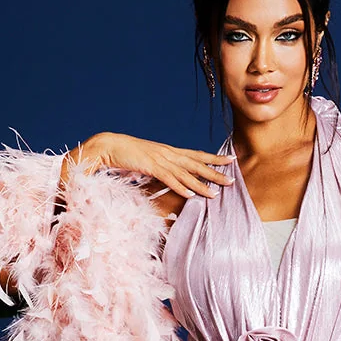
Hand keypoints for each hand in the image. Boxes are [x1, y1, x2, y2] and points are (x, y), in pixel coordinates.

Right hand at [61, 133, 234, 199]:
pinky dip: (180, 186)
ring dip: (201, 183)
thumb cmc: (125, 155)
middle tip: (233, 178)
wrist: (107, 146)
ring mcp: (159, 159)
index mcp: (167, 151)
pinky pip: (168, 178)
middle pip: (196, 163)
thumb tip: (169, 178)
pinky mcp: (149, 166)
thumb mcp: (147, 162)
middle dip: (215, 171)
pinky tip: (191, 194)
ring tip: (216, 193)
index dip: (212, 158)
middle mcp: (167, 153)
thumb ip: (160, 169)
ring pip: (185, 173)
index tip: (229, 160)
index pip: (195, 154)